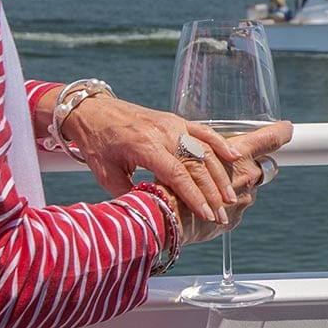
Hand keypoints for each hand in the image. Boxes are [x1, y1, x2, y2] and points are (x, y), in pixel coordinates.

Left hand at [62, 96, 291, 231]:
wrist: (92, 111)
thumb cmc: (97, 145)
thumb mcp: (106, 175)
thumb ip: (129, 195)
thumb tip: (152, 214)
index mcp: (144, 146)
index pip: (177, 175)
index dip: (194, 197)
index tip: (206, 215)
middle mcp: (163, 133)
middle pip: (196, 165)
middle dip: (211, 193)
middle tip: (221, 215)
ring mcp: (172, 124)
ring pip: (204, 149)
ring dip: (219, 174)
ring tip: (229, 197)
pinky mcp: (176, 120)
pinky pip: (203, 130)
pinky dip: (220, 143)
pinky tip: (234, 156)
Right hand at [170, 119, 292, 247]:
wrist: (167, 213)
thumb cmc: (175, 178)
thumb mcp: (194, 154)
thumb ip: (212, 152)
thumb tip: (219, 152)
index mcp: (240, 153)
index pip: (270, 139)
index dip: (281, 132)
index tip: (286, 129)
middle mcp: (248, 175)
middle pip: (266, 167)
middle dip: (255, 167)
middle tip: (238, 167)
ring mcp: (245, 199)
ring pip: (249, 190)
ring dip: (238, 189)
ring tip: (214, 191)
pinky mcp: (236, 218)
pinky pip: (236, 210)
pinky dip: (226, 208)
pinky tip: (208, 206)